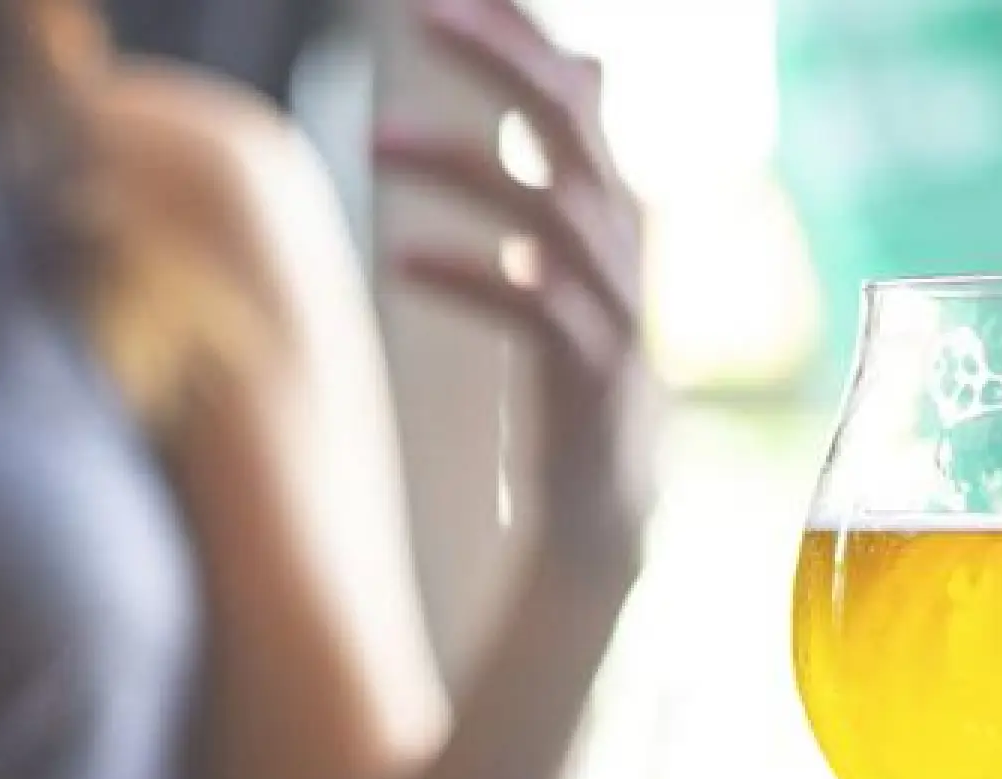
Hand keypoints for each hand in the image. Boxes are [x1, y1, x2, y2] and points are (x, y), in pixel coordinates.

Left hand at [376, 0, 648, 570]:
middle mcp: (626, 242)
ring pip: (549, 210)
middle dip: (502, 62)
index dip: (522, 35)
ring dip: (461, 165)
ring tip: (374, 140)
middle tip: (423, 14)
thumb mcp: (576, 254)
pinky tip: (402, 261)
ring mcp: (616, 307)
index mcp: (616, 206)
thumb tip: (589, 65)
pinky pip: (532, 306)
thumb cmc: (577, 370)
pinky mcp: (590, 373)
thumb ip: (571, 164)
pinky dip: (467, 275)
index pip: (577, 92)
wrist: (605, 505)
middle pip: (574, 126)